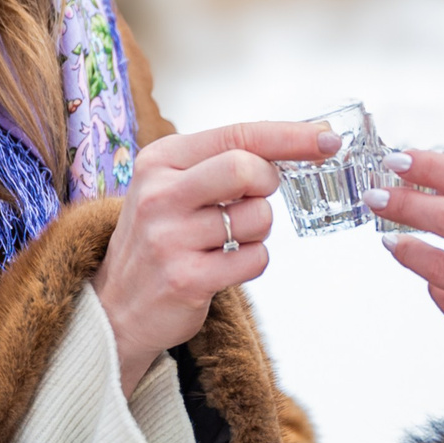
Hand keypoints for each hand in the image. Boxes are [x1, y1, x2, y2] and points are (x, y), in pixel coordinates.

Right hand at [94, 121, 339, 392]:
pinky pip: (255, 260)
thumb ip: (224, 162)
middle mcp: (159, 195)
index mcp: (159, 161)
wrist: (115, 308)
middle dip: (267, 184)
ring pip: (258, 218)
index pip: (237, 134)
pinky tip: (223, 266)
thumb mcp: (174, 187)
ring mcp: (169, 238)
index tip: (328, 140)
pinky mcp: (186, 279)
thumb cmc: (159, 239)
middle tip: (254, 199)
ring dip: (258, 231)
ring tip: (226, 241)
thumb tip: (304, 142)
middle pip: (246, 168)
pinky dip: (252, 262)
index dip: (290, 137)